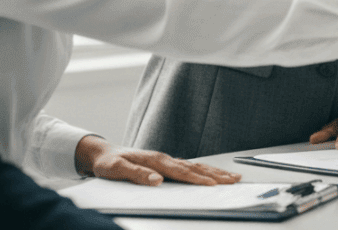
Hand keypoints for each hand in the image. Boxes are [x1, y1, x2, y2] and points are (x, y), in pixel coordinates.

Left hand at [75, 135, 240, 185]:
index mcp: (156, 160)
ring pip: (196, 166)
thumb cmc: (109, 162)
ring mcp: (167, 160)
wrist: (103, 153)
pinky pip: (190, 167)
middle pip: (195, 167)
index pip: (181, 171)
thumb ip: (136, 174)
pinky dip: (204, 171)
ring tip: (232, 176)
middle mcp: (165, 159)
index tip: (213, 184)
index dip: (198, 178)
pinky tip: (213, 174)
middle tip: (234, 179)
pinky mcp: (166, 164)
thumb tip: (157, 180)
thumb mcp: (115, 169)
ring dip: (215, 172)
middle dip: (216, 174)